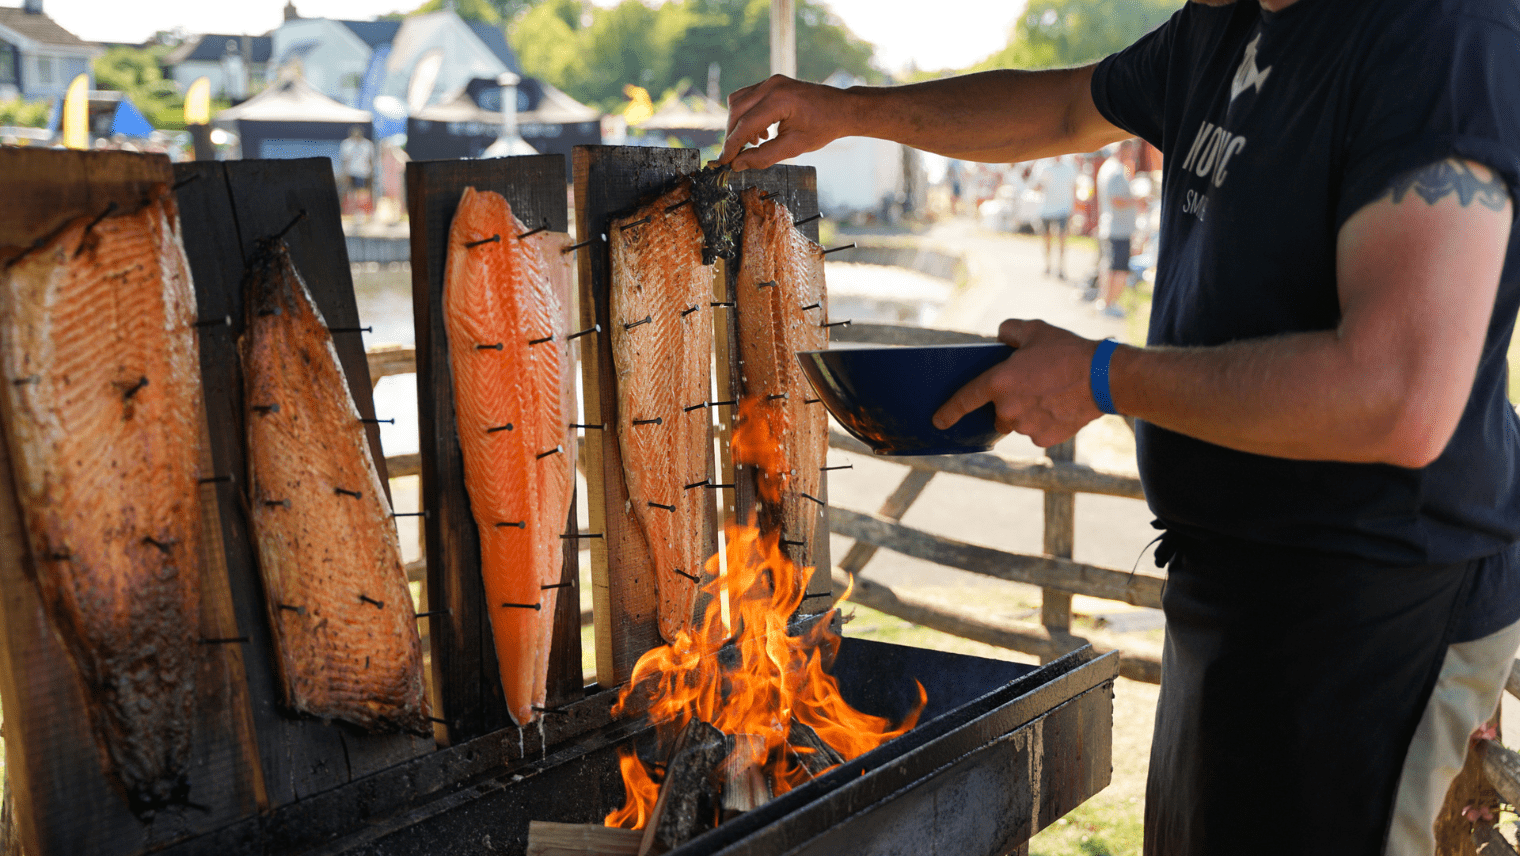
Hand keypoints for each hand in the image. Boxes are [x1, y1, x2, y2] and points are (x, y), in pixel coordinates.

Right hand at [718, 76, 850, 170]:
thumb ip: (763, 157)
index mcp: (779, 100)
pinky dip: (747, 115)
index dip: (732, 145)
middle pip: (736, 110)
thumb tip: (738, 165)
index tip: (723, 161)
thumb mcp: (794, 147)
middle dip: (732, 135)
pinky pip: (748, 97)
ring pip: (738, 101)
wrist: (842, 109)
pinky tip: (761, 132)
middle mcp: (772, 85)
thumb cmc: (823, 127)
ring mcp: (771, 81)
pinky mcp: (772, 83)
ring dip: (738, 124)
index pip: (745, 124)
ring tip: (753, 143)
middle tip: (733, 156)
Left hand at [932, 320, 1105, 447]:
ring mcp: (1026, 427)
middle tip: (1032, 386)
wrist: (1104, 378)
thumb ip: (1009, 331)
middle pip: (998, 412)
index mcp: (1000, 382)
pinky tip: (1060, 406)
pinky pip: (1037, 432)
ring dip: (1027, 412)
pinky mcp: (1045, 439)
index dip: (949, 411)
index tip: (938, 421)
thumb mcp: (1034, 330)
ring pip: (1018, 423)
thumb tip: (1000, 336)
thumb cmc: (1068, 351)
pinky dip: (1044, 422)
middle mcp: (1008, 409)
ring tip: (1051, 393)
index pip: (965, 399)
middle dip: (1009, 402)